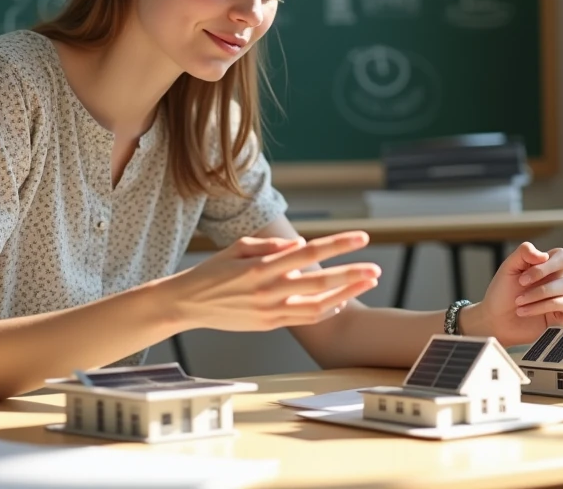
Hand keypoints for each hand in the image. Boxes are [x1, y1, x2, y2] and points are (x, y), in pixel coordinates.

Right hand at [166, 232, 380, 331]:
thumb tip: (300, 245)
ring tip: (366, 283)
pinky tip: (340, 301)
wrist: (187, 304)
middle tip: (376, 268)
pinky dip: (325, 311)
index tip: (361, 237)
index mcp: (260, 267)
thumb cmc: (212, 272)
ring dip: (345, 294)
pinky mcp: (267, 325)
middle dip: (350, 275)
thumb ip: (269, 246)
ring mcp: (268, 311)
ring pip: (316, 306)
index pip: (308, 253)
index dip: (338, 245)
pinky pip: (303, 320)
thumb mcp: (236, 248)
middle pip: (318, 282)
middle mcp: (267, 291)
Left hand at [476, 242, 562, 346]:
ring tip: (519, 302)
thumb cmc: (502, 294)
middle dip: (543, 272)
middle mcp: (556, 278)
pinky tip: (529, 311)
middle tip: (520, 284)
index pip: (560, 254)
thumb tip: (544, 255)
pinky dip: (549, 306)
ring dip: (541, 293)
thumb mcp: (508, 268)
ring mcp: (562, 296)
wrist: (496, 321)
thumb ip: (524, 253)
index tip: (522, 277)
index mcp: (545, 265)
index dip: (545, 262)